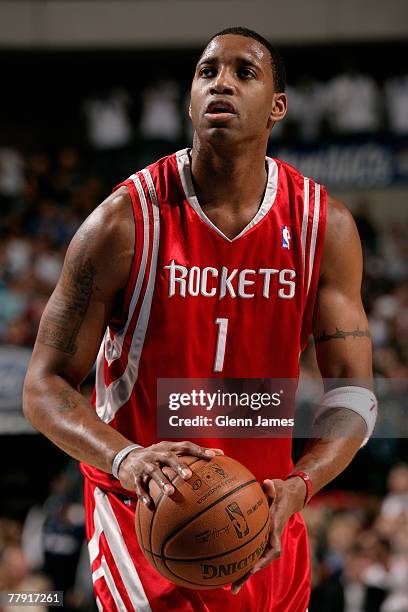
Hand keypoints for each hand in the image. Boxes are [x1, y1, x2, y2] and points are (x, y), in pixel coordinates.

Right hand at [118, 440, 223, 508]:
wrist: (127, 459)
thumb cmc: (157, 457)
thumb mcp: (170, 453)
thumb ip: (191, 456)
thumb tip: (220, 458)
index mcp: (168, 447)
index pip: (185, 446)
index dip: (199, 450)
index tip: (214, 456)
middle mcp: (157, 454)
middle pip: (168, 457)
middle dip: (178, 465)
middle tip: (188, 476)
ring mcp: (145, 464)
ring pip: (154, 472)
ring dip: (162, 482)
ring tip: (171, 492)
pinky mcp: (135, 476)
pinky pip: (140, 486)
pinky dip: (145, 495)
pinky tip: (150, 505)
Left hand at [231, 477, 305, 593]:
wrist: (290, 496)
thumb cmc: (282, 491)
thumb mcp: (279, 486)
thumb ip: (272, 487)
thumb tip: (267, 483)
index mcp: (275, 528)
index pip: (273, 549)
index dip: (263, 560)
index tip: (253, 568)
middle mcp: (271, 537)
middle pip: (261, 561)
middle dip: (248, 574)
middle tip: (234, 587)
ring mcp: (266, 540)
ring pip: (255, 560)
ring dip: (244, 573)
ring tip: (230, 587)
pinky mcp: (261, 538)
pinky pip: (251, 552)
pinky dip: (242, 561)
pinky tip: (228, 568)